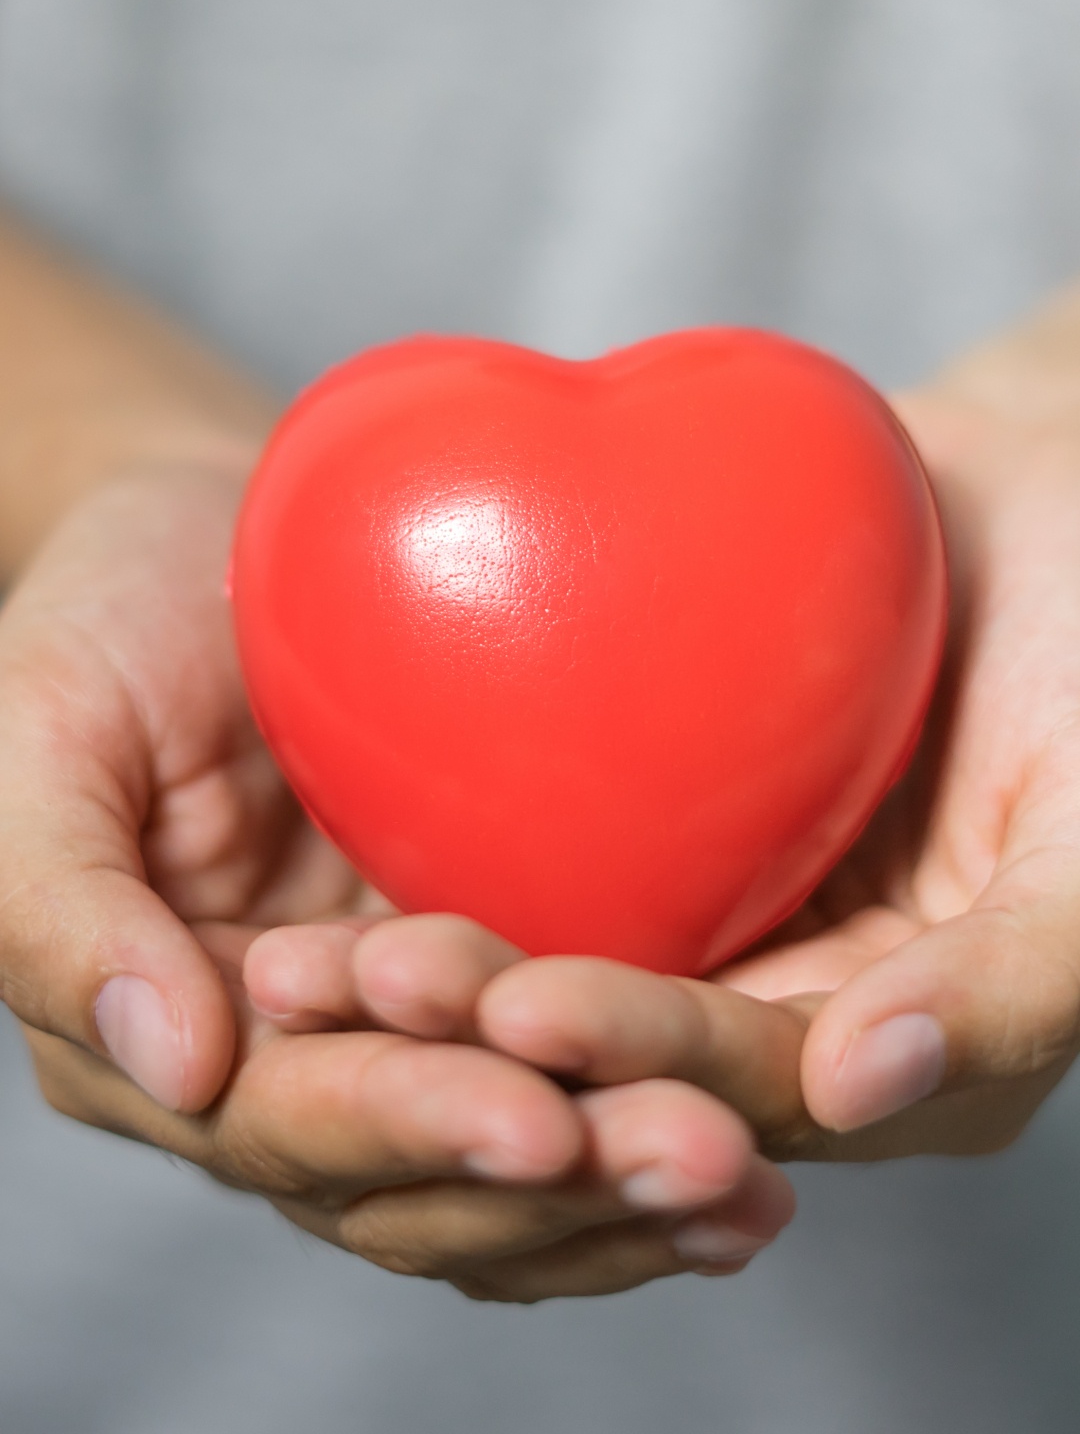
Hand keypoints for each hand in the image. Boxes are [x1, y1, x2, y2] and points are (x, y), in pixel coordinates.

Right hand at [0, 459, 792, 1298]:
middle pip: (422, 1174)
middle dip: (560, 1179)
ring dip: (626, 1187)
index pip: (290, 1123)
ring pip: (508, 1159)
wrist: (222, 535)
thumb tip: (178, 1062)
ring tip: (752, 1181)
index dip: (411, 1125)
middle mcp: (285, 1064)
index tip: (540, 1117)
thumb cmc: (107, 617)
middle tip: (707, 1156)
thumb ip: (60, 909)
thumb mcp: (37, 736)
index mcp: (164, 1034)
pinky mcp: (491, 967)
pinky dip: (649, 1112)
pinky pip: (571, 1071)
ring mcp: (396, 1027)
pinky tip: (763, 1138)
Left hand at [251, 342, 1079, 1162]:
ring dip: (429, 974)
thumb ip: (1017, 984)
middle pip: (612, 1044)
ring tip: (301, 955)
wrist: (1060, 500)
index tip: (520, 1009)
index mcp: (894, 1048)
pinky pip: (545, 842)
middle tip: (341, 985)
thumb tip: (853, 1094)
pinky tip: (342, 825)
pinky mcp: (666, 816)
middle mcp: (790, 1000)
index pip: (736, 1083)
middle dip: (478, 1036)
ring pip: (553, 955)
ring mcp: (722, 906)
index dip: (631, 1056)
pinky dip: (449, 850)